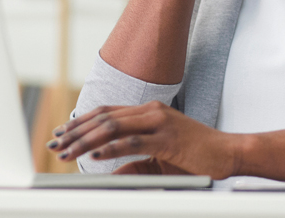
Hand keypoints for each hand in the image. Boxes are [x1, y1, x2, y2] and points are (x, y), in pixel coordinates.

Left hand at [47, 101, 242, 179]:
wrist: (228, 154)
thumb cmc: (195, 157)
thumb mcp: (158, 158)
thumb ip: (133, 162)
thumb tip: (108, 172)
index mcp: (148, 112)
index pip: (106, 112)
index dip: (81, 121)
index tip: (62, 133)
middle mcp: (151, 111)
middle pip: (104, 117)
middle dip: (76, 131)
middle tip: (56, 144)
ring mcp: (160, 122)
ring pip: (113, 127)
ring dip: (86, 140)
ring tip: (68, 151)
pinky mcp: (168, 138)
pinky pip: (134, 141)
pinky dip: (112, 148)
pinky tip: (95, 155)